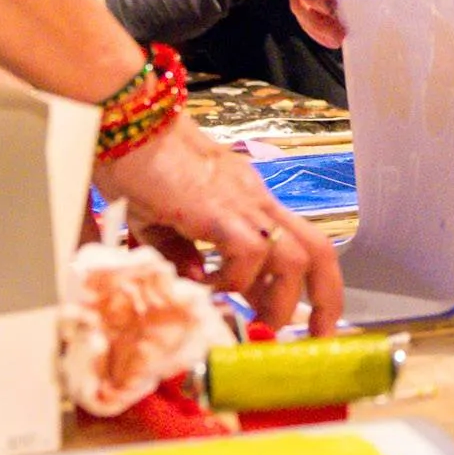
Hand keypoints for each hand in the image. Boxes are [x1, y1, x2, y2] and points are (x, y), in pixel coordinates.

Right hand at [96, 115, 343, 330]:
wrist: (127, 121)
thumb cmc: (137, 163)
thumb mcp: (162, 219)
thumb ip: (183, 251)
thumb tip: (200, 283)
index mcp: (247, 200)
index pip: (296, 242)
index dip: (301, 286)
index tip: (290, 317)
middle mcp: (256, 201)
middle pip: (318, 249)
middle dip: (326, 298)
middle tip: (313, 333)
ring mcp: (241, 204)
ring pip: (297, 256)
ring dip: (283, 299)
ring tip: (258, 321)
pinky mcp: (218, 209)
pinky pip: (250, 251)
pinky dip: (239, 280)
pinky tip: (212, 287)